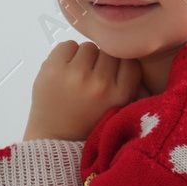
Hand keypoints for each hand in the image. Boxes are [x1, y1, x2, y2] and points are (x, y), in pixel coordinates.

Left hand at [22, 41, 143, 142]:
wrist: (55, 140)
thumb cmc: (88, 124)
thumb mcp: (119, 109)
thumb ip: (131, 86)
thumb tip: (134, 55)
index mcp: (120, 95)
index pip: (130, 61)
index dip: (120, 66)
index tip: (112, 75)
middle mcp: (100, 83)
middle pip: (109, 51)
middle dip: (102, 62)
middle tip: (92, 78)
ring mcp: (75, 74)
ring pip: (89, 47)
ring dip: (84, 58)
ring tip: (77, 76)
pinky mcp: (52, 68)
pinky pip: (67, 45)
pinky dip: (66, 55)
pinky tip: (64, 71)